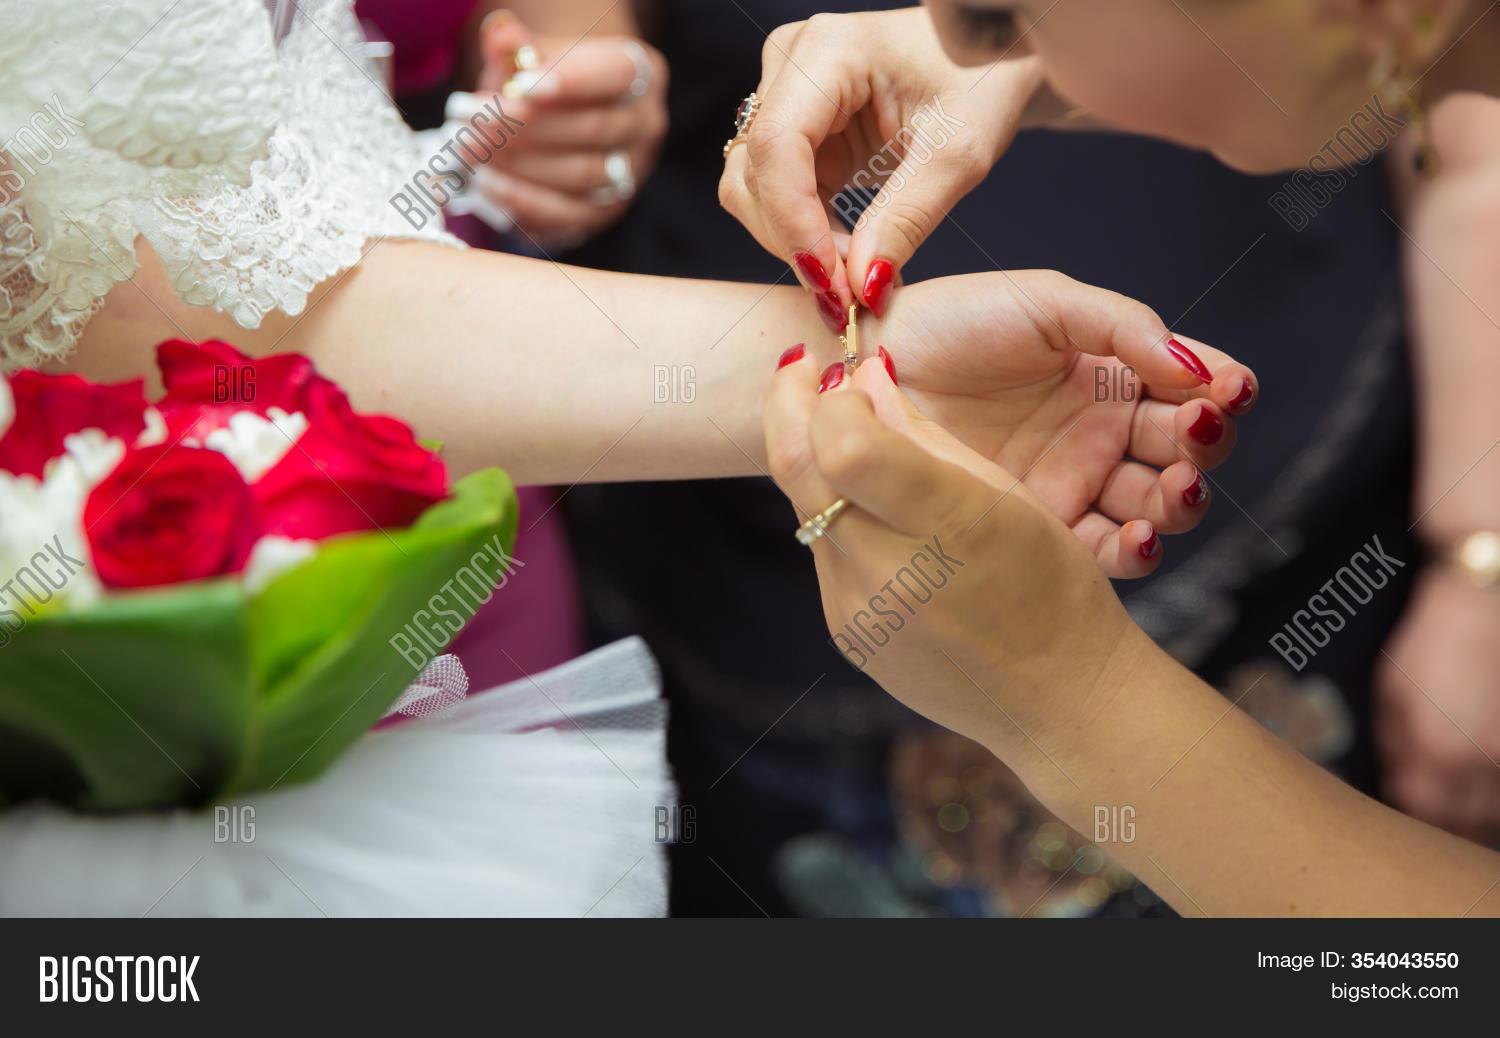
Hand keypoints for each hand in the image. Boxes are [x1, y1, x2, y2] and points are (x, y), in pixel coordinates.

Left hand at [470, 11, 667, 246]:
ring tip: (468, 150)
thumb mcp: (534, 55)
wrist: (566, 120)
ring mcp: (631, 173)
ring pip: (579, 174)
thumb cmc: (549, 81)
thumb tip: (501, 35)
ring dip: (518, 164)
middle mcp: (644, 125)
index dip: (571, 81)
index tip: (521, 84)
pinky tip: (485, 185)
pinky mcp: (604, 210)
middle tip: (468, 120)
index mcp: (641, 73)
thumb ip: (517, 45)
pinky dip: (522, 200)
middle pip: (591, 128)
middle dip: (524, 126)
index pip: (616, 76)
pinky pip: (567, 213)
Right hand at [718, 8, 1055, 327]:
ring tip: (855, 277)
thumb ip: (907, 219)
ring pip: (752, 190)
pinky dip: (805, 235)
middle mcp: (791, 62)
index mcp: (830, 49)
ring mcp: (783, 93)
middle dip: (795, 243)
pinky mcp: (790, 127)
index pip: (779, 146)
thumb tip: (860, 286)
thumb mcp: (958, 155)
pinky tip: (848, 255)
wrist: (987, 58)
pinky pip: (774, 195)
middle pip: (755, 174)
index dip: (794, 223)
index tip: (831, 284)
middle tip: (850, 298)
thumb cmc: (981, 83)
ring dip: (796, 244)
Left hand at [763, 340, 1139, 750]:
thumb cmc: (1052, 587)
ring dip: (819, 467)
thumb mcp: (1007, 497)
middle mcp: (890, 573)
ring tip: (851, 440)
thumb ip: (926, 438)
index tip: (837, 371)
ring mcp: (859, 612)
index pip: (844, 443)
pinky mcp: (847, 634)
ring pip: (808, 512)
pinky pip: (826, 557)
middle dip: (787, 408)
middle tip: (796, 371)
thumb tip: (865, 380)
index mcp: (948, 526)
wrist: (1058, 701)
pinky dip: (842, 520)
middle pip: (799, 471)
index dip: (831, 397)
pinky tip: (875, 512)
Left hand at [854, 269, 1256, 576]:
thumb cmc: (949, 321)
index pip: (1187, 390)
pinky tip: (1139, 535)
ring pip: (1152, 505)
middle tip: (1197, 434)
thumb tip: (1196, 366)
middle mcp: (1097, 433)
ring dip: (1179, 499)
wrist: (866, 366)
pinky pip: (1101, 551)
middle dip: (1204, 446)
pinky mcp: (1033, 529)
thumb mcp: (1045, 302)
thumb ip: (1123, 324)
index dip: (1219, 392)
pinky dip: (1133, 550)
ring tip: (1175, 486)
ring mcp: (1069, 484)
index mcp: (1108, 375)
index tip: (1233, 389)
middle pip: (1181, 452)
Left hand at [1375, 565, 1499, 843]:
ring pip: (1494, 810)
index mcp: (1434, 750)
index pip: (1420, 810)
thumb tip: (1396, 776)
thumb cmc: (1432, 644)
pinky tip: (1483, 778)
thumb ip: (1393, 742)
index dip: (1409, 810)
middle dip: (1445, 821)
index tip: (1403, 802)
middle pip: (1463, 820)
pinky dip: (1495, 791)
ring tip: (1459, 799)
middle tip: (1432, 808)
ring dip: (1475, 813)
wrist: (1482, 608)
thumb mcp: (1391, 691)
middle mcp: (1477, 761)